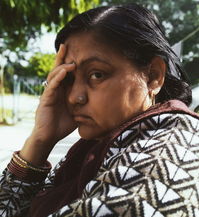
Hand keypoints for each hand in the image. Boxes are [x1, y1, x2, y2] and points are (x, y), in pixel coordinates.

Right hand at [20, 44, 76, 165]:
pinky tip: (64, 72)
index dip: (70, 64)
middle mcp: (55, 90)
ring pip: (54, 76)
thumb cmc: (63, 125)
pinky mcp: (46, 99)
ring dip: (62, 67)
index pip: (66, 75)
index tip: (78, 54)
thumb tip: (99, 103)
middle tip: (66, 45)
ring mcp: (50, 94)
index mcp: (63, 92)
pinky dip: (58, 78)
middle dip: (62, 58)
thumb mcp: (77, 113)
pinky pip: (52, 86)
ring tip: (70, 60)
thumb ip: (84, 106)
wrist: (50, 137)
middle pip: (58, 71)